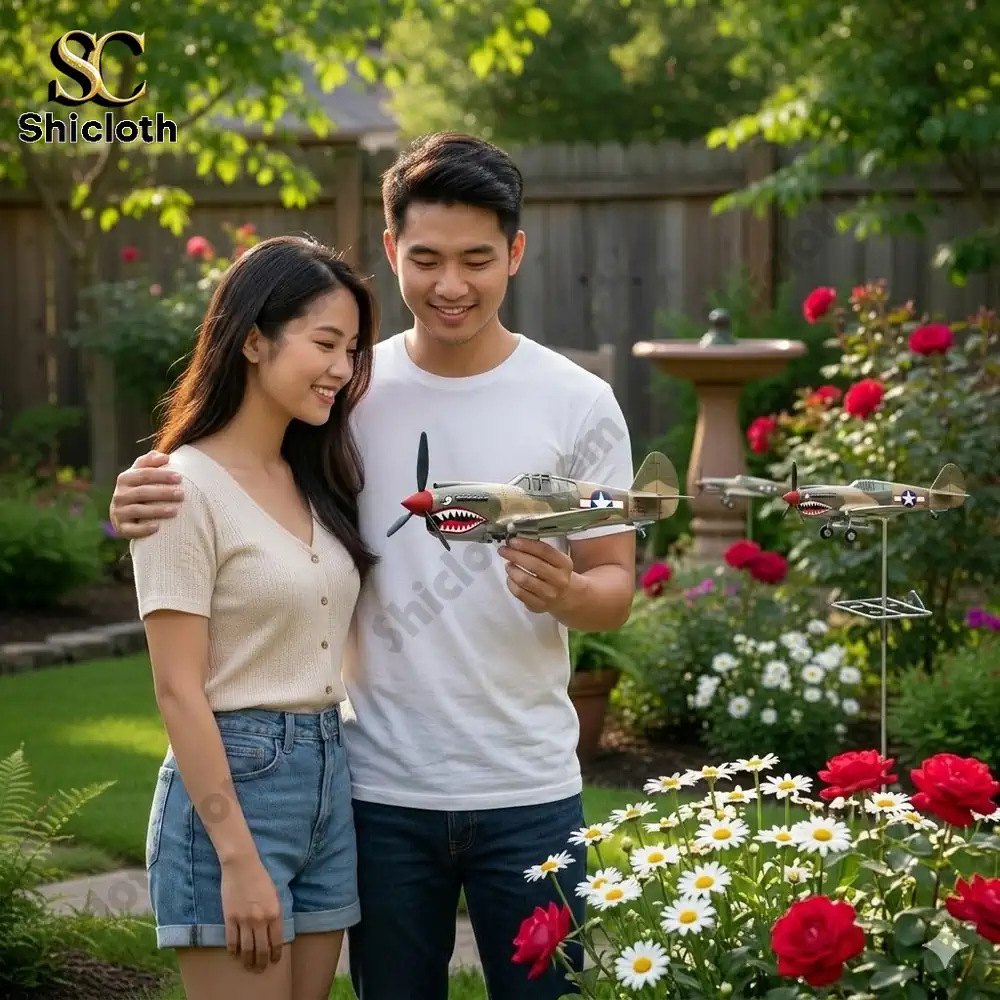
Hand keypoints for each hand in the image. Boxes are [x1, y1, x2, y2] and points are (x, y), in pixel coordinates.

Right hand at [110, 451, 183, 538]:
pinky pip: (131, 529)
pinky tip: (158, 527)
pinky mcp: (122, 528)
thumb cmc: (139, 488)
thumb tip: (164, 457)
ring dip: (157, 510)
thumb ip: (150, 462)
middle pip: (142, 492)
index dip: (162, 475)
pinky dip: (143, 529)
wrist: (124, 513)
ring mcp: (119, 512)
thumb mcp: (141, 473)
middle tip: (182, 494)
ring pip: (137, 510)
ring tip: (175, 511)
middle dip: (163, 493)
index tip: (180, 478)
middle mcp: (119, 495)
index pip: (144, 474)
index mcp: (125, 478)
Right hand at [220, 854, 283, 970]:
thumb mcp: (275, 895)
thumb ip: (274, 913)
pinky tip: (234, 954)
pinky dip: (233, 950)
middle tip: (260, 969)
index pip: (276, 941)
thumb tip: (273, 932)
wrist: (242, 866)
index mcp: (274, 913)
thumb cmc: (260, 877)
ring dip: (247, 960)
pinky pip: (231, 940)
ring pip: (246, 948)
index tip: (274, 961)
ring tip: (248, 966)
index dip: (275, 954)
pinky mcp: (230, 918)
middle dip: (261, 962)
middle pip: (261, 949)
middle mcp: (260, 920)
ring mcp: (243, 920)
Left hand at [498, 537, 575, 613]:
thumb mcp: (556, 559)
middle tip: (503, 550)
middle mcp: (559, 580)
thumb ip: (540, 550)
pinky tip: (510, 577)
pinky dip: (511, 583)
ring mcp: (549, 595)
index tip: (513, 541)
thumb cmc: (555, 572)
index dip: (527, 545)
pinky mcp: (539, 605)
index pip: (545, 551)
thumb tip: (516, 542)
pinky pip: (519, 593)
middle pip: (533, 565)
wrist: (565, 596)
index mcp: (565, 564)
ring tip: (508, 564)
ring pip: (524, 580)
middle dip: (515, 555)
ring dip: (512, 570)